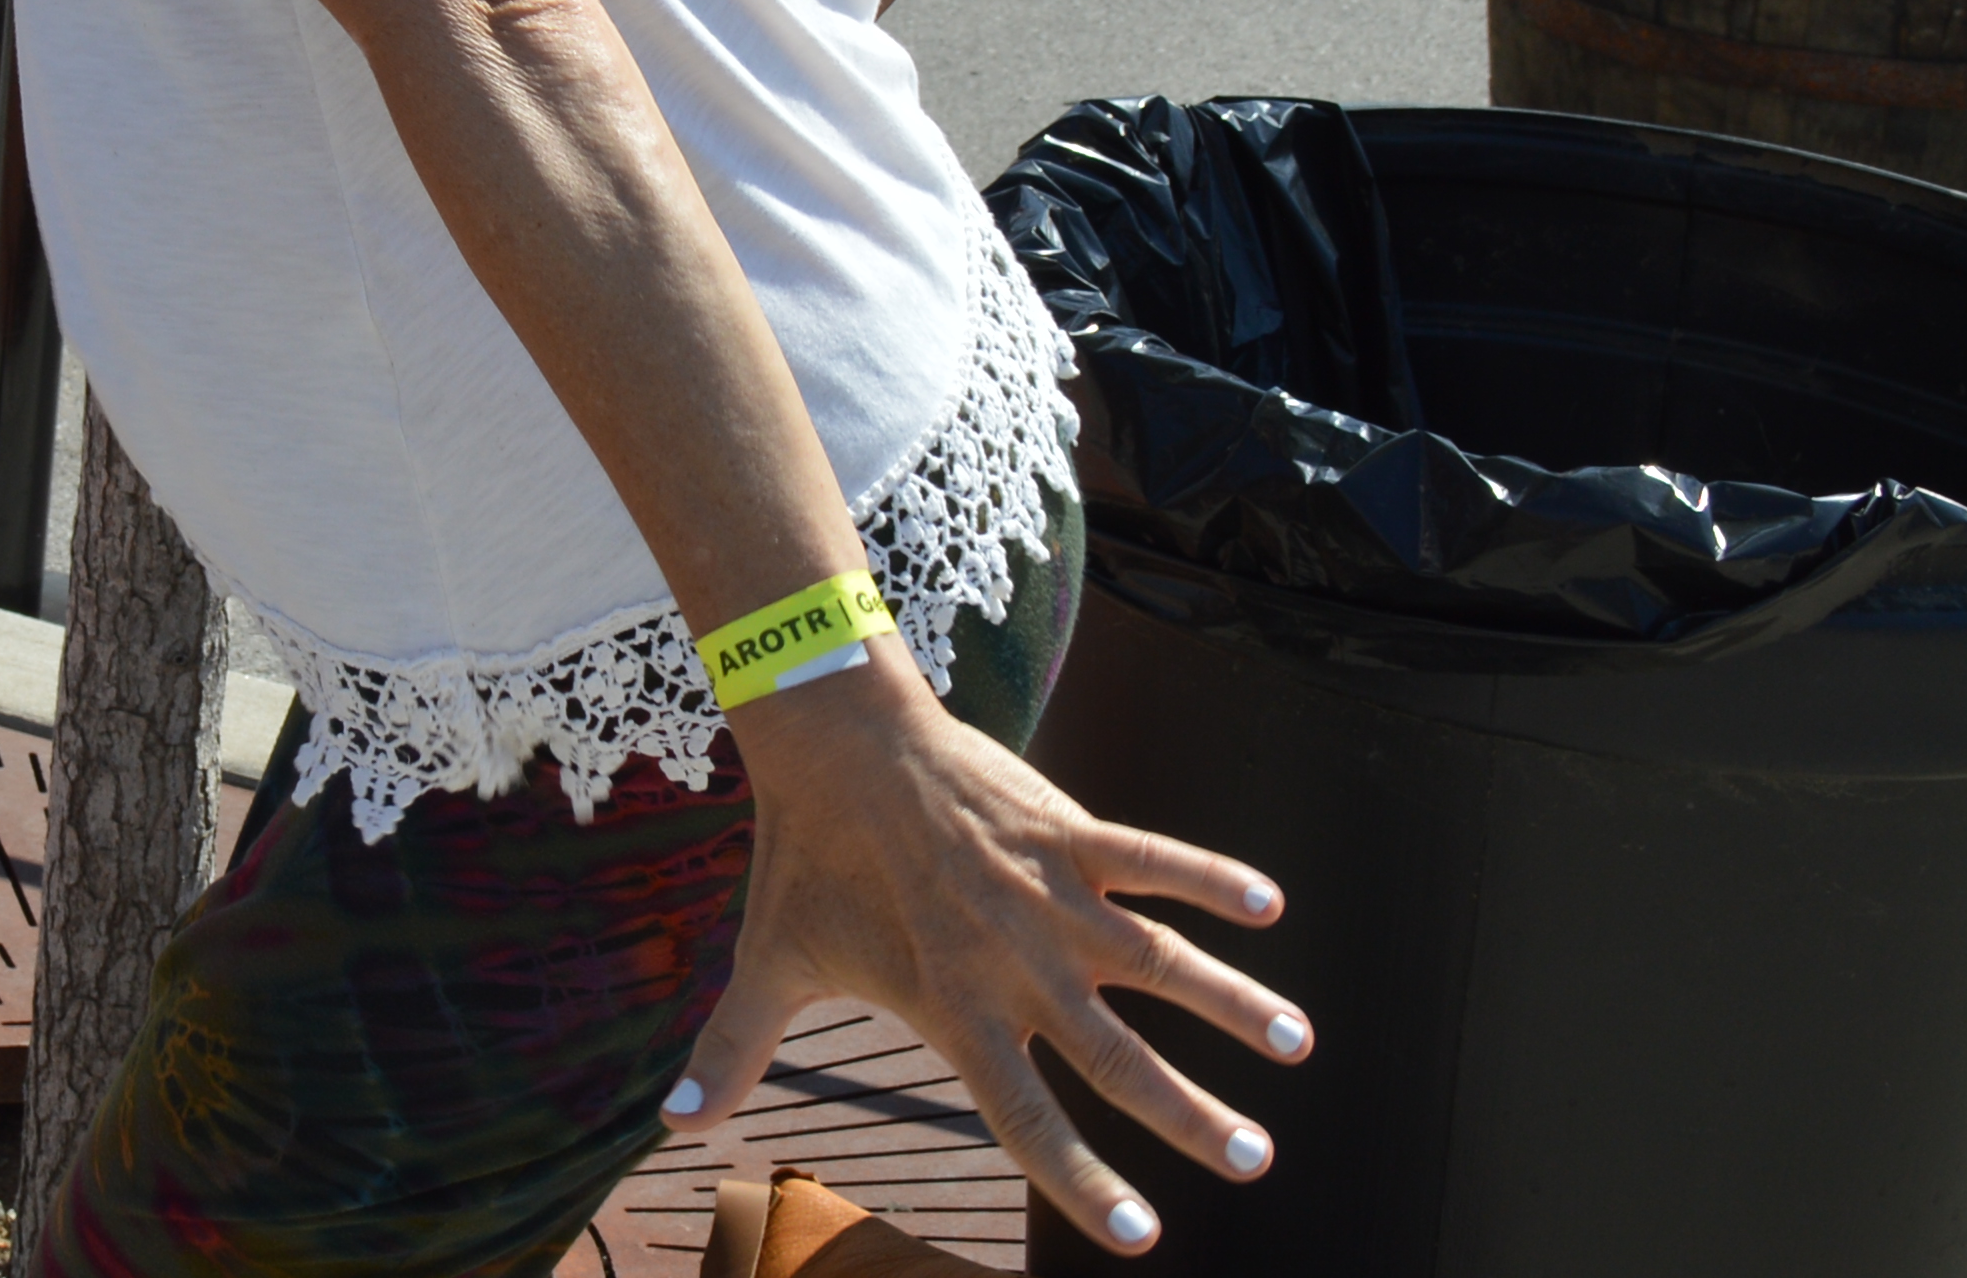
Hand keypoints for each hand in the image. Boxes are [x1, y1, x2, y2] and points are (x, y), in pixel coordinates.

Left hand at [679, 658, 1304, 1252]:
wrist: (829, 737)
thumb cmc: (801, 858)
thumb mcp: (768, 962)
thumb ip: (732, 1051)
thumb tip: (671, 1126)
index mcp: (951, 1010)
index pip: (1027, 1119)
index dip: (1083, 1183)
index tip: (1142, 1237)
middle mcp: (1011, 964)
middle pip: (1117, 1059)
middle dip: (1189, 1116)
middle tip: (1254, 1161)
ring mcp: (1046, 896)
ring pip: (1159, 964)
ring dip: (1232, 1004)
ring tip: (1295, 1044)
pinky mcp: (1067, 832)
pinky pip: (1154, 860)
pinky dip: (1211, 880)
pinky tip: (1269, 909)